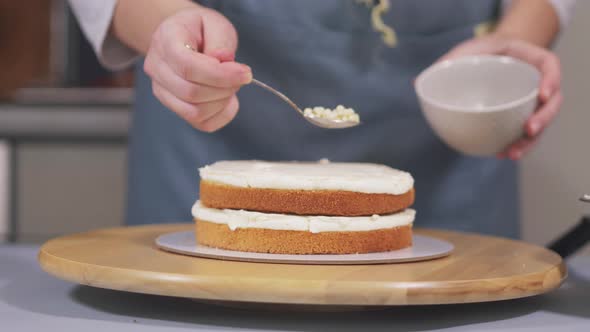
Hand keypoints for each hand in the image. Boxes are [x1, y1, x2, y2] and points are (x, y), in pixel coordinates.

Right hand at [143, 7, 251, 131]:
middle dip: (225, 88)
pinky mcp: (174, 107)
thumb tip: (223, 60)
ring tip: (232, 85)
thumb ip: (220, 40)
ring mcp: (162, 91)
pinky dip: (221, 114)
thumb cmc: (201, 29)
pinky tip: (226, 98)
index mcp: (165, 41)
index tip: (246, 73)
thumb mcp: (215, 23)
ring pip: (194, 112)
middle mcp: (156, 68)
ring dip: (222, 102)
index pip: (188, 67)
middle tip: (241, 76)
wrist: (184, 37)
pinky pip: (201, 123)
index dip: (220, 75)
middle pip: (191, 93)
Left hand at [439, 35, 561, 159]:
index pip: (549, 65)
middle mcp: (534, 80)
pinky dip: (518, 144)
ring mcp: (530, 100)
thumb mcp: (463, 52)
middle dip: (544, 118)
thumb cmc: (476, 53)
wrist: (485, 57)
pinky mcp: (522, 115)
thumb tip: (416, 83)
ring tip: (512, 153)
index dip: (551, 80)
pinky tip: (503, 154)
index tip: (542, 95)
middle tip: (529, 129)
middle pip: (551, 101)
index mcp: (526, 58)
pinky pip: (525, 132)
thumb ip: (445, 64)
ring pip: (540, 121)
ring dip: (530, 141)